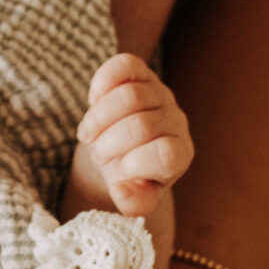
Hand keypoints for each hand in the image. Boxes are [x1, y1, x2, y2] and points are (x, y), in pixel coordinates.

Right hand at [65, 53, 193, 264]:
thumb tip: (121, 189)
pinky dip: (102, 83)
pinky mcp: (141, 73)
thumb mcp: (133, 197)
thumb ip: (133, 203)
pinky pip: (123, 66)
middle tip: (98, 155)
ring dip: (99, 119)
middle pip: (141, 125)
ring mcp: (159, 94)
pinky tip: (93, 101)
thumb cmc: (129, 177)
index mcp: (180, 154)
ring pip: (129, 96)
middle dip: (109, 144)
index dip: (135, 164)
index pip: (166, 154)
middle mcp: (176, 121)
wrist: (121, 149)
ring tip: (89, 134)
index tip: (118, 174)